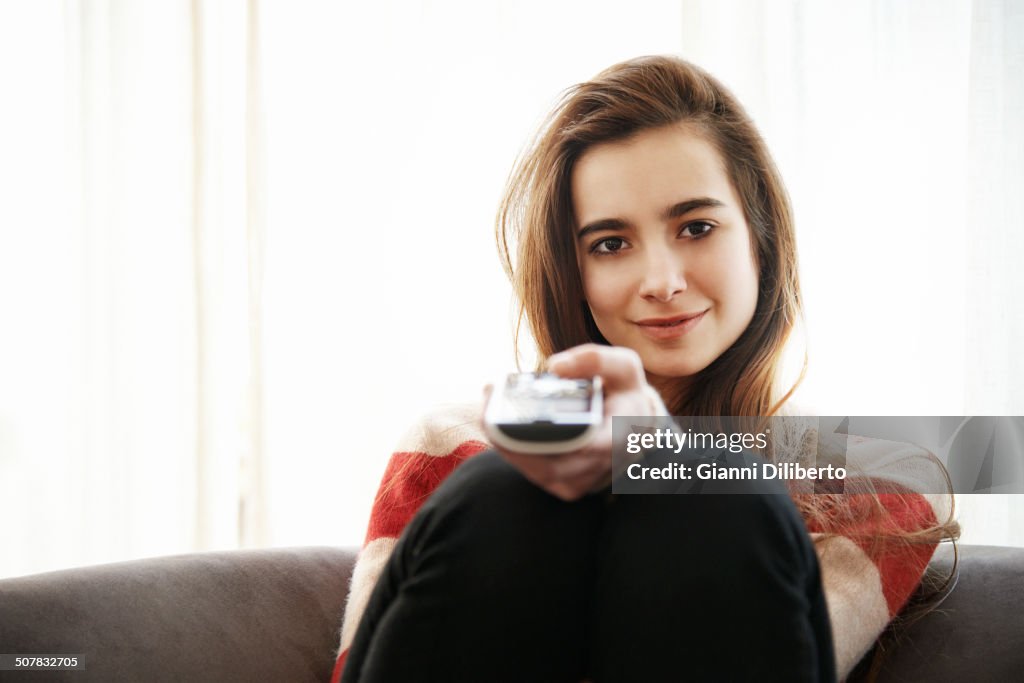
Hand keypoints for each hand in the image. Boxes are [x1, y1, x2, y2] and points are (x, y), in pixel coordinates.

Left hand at [486, 344, 667, 500]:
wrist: (636, 426)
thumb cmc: (626, 393)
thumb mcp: (623, 366)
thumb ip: (594, 359)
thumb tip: (554, 367)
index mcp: (620, 437)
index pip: (585, 446)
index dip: (548, 436)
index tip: (518, 417)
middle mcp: (602, 467)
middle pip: (552, 465)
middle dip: (515, 442)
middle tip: (489, 413)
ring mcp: (585, 482)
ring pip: (540, 473)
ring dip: (510, 449)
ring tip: (490, 418)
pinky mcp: (569, 486)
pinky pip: (538, 476)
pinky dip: (517, 456)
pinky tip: (501, 434)